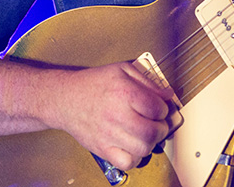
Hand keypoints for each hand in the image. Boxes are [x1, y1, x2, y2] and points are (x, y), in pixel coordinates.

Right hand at [42, 61, 174, 169]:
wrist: (66, 98)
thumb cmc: (93, 84)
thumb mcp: (123, 70)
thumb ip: (148, 81)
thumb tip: (167, 94)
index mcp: (124, 93)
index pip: (157, 107)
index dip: (164, 109)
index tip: (161, 108)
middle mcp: (116, 115)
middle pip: (152, 131)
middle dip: (162, 128)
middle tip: (158, 123)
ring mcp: (109, 134)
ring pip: (143, 149)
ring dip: (151, 143)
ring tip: (147, 134)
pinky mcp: (102, 149)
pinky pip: (127, 162)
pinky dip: (135, 157)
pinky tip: (133, 146)